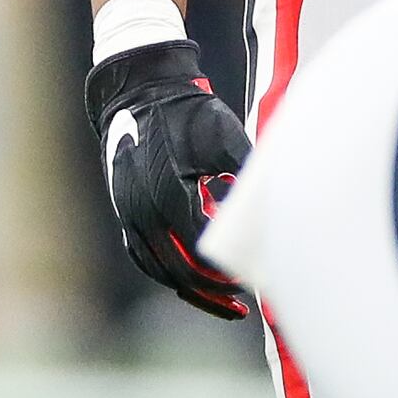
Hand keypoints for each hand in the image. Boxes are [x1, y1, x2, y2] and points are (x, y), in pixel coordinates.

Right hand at [89, 39, 251, 319]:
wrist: (140, 90)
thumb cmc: (187, 112)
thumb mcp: (227, 140)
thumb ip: (246, 180)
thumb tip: (273, 215)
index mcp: (168, 195)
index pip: (200, 252)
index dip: (226, 273)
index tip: (251, 282)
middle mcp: (142, 211)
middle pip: (177, 271)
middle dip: (210, 292)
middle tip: (240, 307)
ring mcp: (128, 213)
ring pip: (156, 268)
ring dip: (187, 289)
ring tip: (218, 303)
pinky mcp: (124, 210)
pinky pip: (142, 254)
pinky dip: (166, 272)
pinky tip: (189, 280)